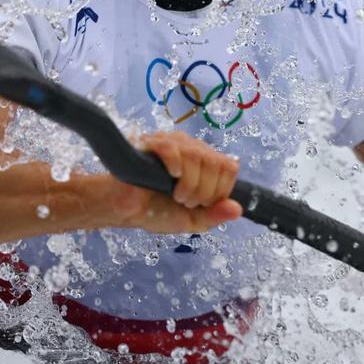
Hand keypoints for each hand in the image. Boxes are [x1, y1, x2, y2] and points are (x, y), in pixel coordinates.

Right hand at [109, 131, 241, 233]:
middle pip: (217, 163)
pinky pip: (174, 148)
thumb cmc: (157, 211)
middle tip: (186, 202)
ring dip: (190, 185)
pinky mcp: (153, 144)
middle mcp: (192, 149)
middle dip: (205, 191)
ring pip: (198, 156)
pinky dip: (176, 166)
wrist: (125, 209)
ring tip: (176, 196)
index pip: (230, 167)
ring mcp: (173, 143)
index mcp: (205, 163)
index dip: (220, 190)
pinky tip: (170, 177)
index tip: (202, 204)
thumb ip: (215, 215)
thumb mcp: (192, 220)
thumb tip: (238, 210)